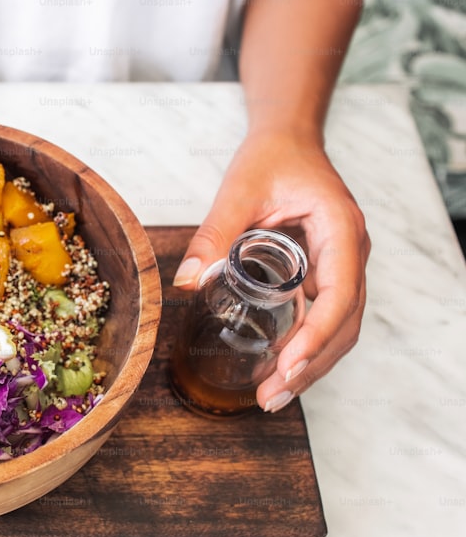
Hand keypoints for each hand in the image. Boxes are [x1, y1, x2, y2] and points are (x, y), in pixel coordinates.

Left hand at [173, 130, 369, 411]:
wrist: (287, 140)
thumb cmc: (271, 159)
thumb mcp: (238, 192)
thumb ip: (213, 234)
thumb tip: (187, 279)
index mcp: (341, 230)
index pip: (340, 294)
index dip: (318, 334)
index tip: (291, 365)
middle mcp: (350, 253)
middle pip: (343, 322)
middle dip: (311, 365)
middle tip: (272, 396)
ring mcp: (340, 265)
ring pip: (336, 326)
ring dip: (309, 364)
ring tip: (272, 395)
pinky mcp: (323, 273)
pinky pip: (321, 316)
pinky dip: (303, 345)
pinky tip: (277, 369)